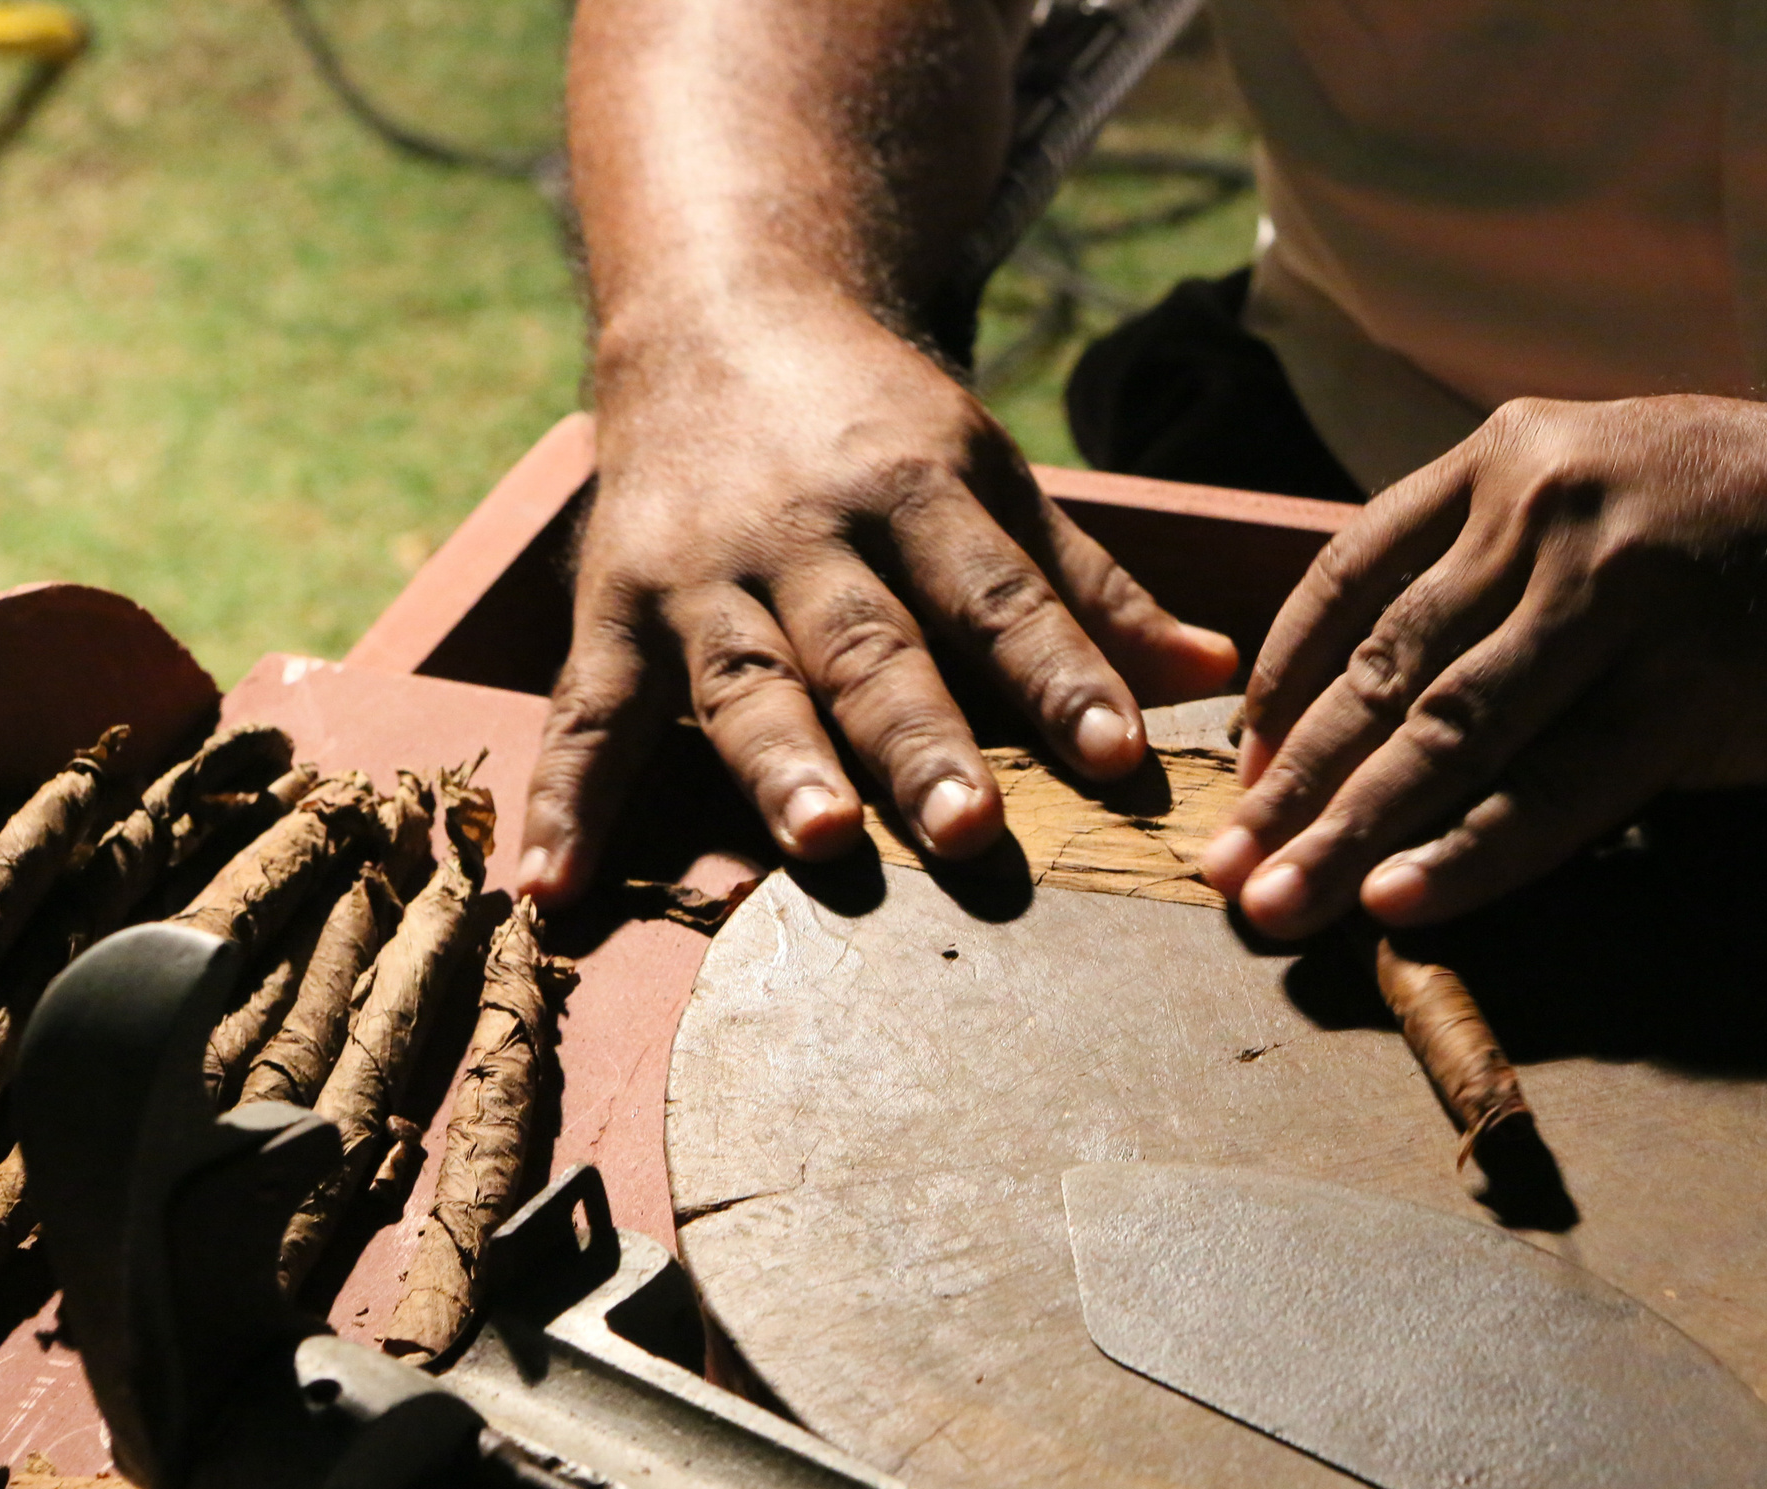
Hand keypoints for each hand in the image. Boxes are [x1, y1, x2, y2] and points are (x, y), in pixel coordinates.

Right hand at [518, 298, 1237, 902]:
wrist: (716, 315)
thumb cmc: (880, 427)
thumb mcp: (992, 479)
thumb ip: (1090, 591)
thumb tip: (1215, 675)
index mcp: (918, 488)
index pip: (999, 594)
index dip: (1060, 674)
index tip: (1118, 756)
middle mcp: (807, 533)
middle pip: (871, 645)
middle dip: (920, 738)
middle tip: (972, 825)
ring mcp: (701, 572)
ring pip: (743, 678)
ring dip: (777, 764)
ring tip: (817, 843)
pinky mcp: (612, 605)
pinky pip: (586, 709)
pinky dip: (562, 801)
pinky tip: (550, 894)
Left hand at [1199, 390, 1766, 938]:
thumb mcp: (1611, 489)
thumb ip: (1506, 572)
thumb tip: (1400, 699)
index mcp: (1504, 462)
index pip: (1346, 582)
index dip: (1281, 688)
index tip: (1244, 773)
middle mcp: (1542, 514)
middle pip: (1380, 671)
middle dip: (1289, 785)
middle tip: (1217, 871)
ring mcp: (1617, 597)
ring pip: (1447, 737)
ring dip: (1346, 836)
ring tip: (1273, 910)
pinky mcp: (1691, 688)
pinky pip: (1554, 791)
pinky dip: (1468, 856)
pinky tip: (1398, 905)